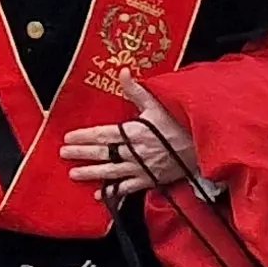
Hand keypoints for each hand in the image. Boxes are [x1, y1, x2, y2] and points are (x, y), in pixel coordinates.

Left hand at [62, 78, 198, 197]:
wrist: (204, 145)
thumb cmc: (182, 122)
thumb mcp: (159, 103)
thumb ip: (137, 90)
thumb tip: (123, 72)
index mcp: (135, 132)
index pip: (103, 134)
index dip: (84, 136)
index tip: (69, 137)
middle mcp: (135, 151)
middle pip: (103, 153)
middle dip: (81, 153)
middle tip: (63, 154)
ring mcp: (142, 168)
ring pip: (111, 172)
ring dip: (91, 173)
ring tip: (74, 174)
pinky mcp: (151, 180)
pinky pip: (128, 188)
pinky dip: (113, 192)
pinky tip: (99, 194)